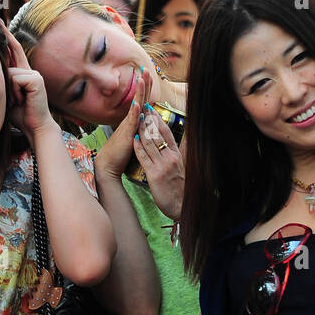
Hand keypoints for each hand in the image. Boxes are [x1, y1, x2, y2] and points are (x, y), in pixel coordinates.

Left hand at [3, 27, 54, 141]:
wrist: (35, 127)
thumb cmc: (20, 114)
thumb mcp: (7, 95)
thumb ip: (2, 81)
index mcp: (23, 73)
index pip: (14, 50)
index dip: (7, 36)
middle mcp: (30, 70)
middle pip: (10, 57)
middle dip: (6, 54)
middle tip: (6, 60)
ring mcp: (34, 74)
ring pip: (9, 72)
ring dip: (9, 89)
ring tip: (17, 101)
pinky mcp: (36, 79)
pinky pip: (15, 78)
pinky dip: (14, 91)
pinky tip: (22, 100)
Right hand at [94, 69, 152, 177]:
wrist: (108, 165)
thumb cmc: (120, 155)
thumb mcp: (133, 138)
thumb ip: (139, 129)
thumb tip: (146, 123)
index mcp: (132, 120)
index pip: (141, 101)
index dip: (145, 88)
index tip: (148, 74)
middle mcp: (130, 120)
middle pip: (139, 98)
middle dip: (143, 83)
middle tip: (145, 68)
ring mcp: (128, 126)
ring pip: (136, 106)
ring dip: (140, 92)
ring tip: (142, 78)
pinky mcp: (126, 135)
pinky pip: (131, 122)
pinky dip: (134, 112)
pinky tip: (137, 104)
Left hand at [133, 103, 183, 220]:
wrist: (180, 206)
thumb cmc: (181, 189)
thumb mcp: (181, 168)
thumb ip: (177, 154)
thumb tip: (176, 143)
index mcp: (177, 155)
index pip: (167, 133)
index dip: (159, 120)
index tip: (152, 110)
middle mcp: (170, 158)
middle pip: (158, 135)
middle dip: (149, 120)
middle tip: (142, 108)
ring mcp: (162, 166)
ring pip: (150, 143)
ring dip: (142, 130)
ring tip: (136, 119)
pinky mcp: (154, 175)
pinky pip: (144, 157)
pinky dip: (138, 146)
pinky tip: (133, 138)